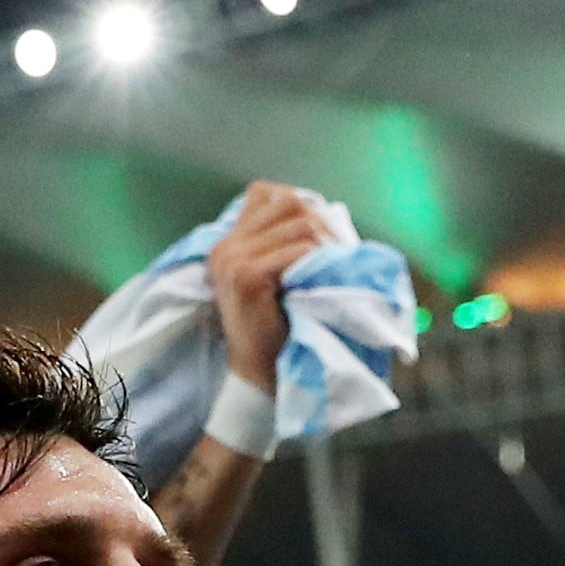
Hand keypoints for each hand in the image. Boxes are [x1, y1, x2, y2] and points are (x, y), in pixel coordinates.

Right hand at [208, 181, 329, 387]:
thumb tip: (322, 207)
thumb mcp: (273, 275)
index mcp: (227, 243)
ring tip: (336, 262)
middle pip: (287, 202)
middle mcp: (224, 247)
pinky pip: (297, 250)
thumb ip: (280, 241)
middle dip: (321, 219)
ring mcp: (232, 260)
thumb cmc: (274, 325)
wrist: (258, 371)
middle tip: (340, 246)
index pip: (265, 193)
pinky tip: (323, 277)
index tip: (321, 232)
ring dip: (327, 240)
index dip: (302, 204)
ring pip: (298, 223)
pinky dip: (319, 260)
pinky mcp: (246, 277)